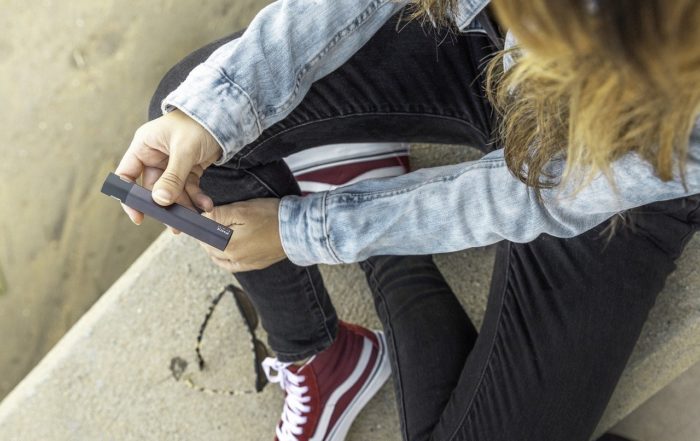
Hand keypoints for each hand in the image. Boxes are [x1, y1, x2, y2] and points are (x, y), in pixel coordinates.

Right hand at [115, 109, 222, 229]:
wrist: (224, 114)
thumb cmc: (198, 123)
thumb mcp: (184, 150)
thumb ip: (173, 176)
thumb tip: (161, 201)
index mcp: (144, 146)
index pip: (127, 175)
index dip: (130, 197)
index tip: (139, 216)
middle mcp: (155, 156)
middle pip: (154, 188)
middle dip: (165, 206)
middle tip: (175, 225)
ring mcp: (172, 163)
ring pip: (173, 191)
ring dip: (184, 206)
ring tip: (194, 218)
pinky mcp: (189, 168)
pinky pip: (189, 188)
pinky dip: (197, 198)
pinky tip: (206, 205)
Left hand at [200, 198, 286, 271]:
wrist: (298, 230)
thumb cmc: (271, 217)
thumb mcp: (242, 210)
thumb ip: (219, 214)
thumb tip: (201, 216)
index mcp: (227, 245)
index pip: (202, 237)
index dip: (198, 225)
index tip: (196, 218)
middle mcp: (234, 259)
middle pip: (209, 248)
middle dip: (206, 236)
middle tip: (207, 222)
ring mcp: (245, 263)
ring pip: (219, 257)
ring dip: (214, 247)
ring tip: (215, 234)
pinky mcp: (255, 264)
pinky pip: (232, 265)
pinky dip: (225, 258)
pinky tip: (225, 252)